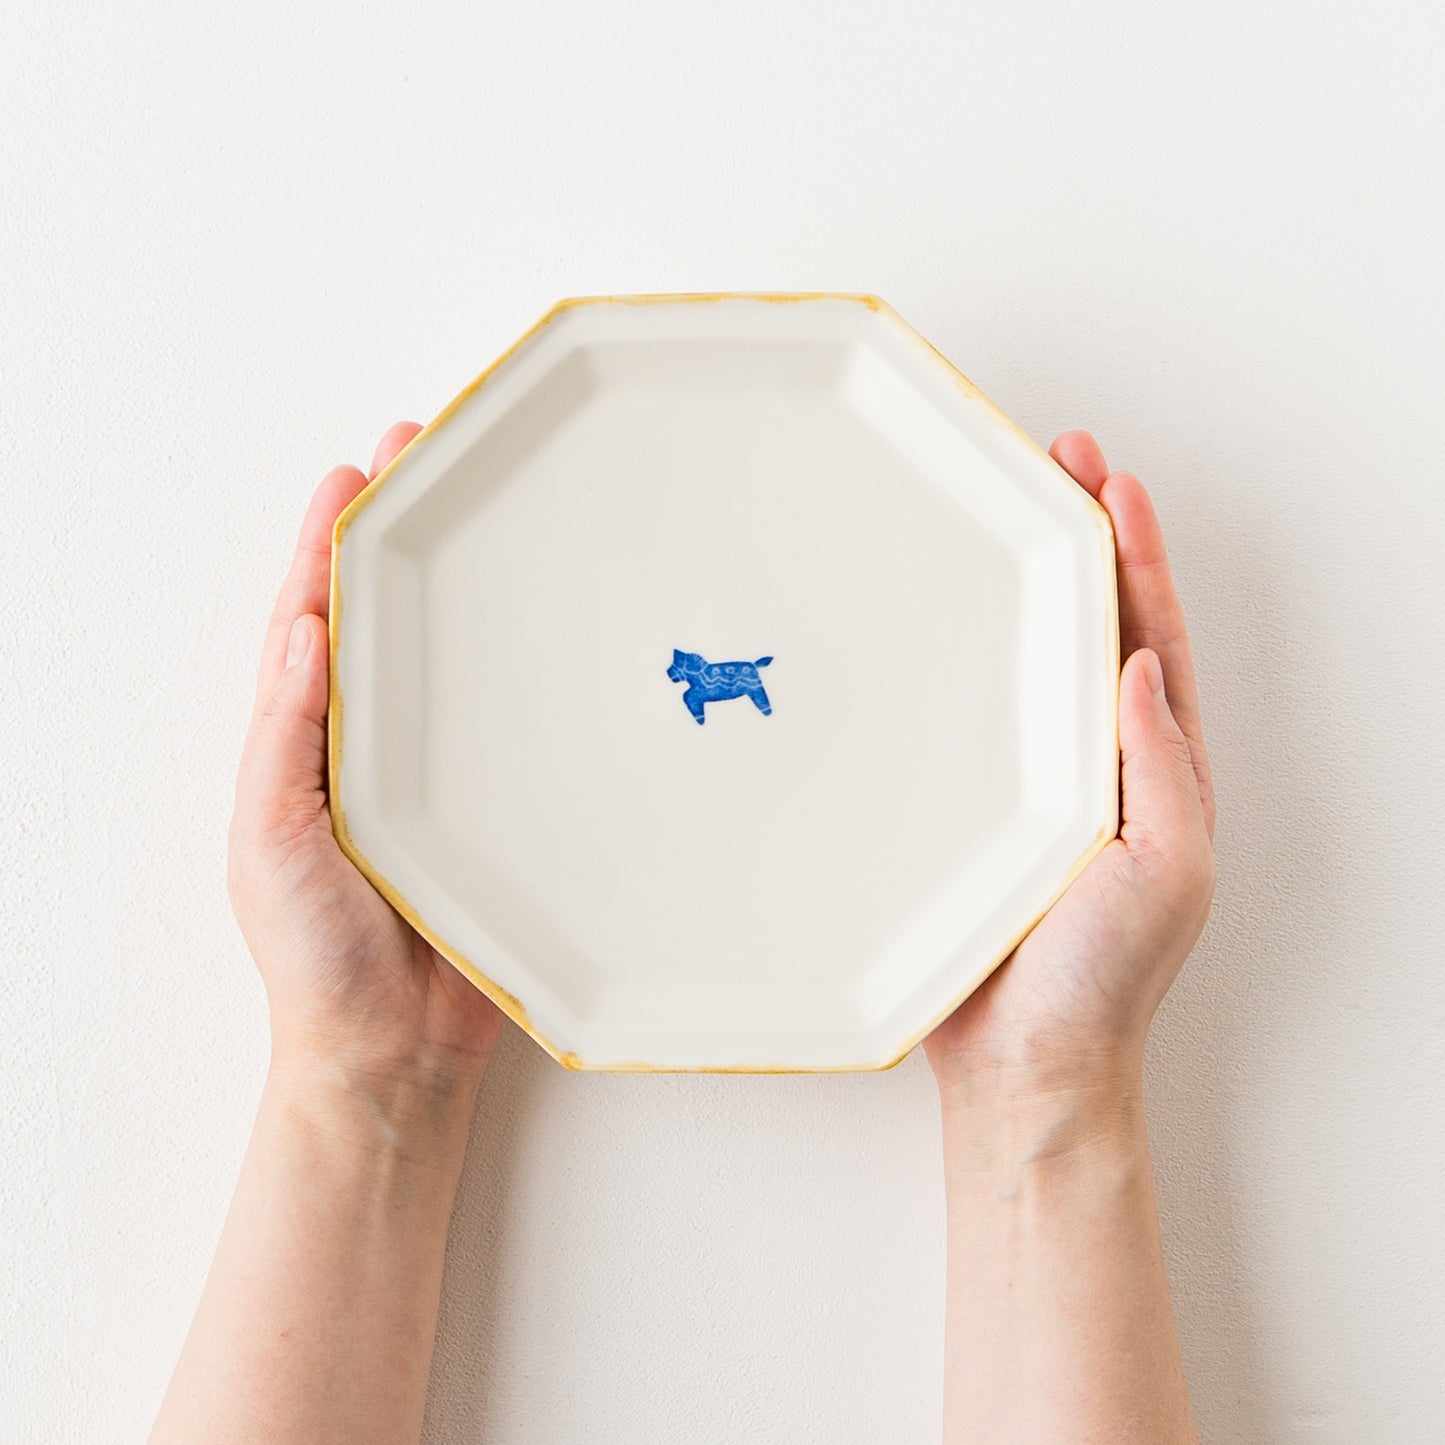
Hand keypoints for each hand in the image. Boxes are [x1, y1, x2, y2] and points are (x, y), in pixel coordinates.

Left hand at [227, 422, 503, 1099]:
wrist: (391, 1048)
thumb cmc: (315, 954)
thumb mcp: (268, 841)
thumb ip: (284, 741)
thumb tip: (303, 633)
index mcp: (303, 745)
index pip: (313, 622)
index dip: (328, 545)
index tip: (352, 474)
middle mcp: (368, 745)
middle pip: (383, 618)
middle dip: (398, 535)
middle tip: (426, 456)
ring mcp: (432, 770)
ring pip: (446, 657)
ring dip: (459, 584)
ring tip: (482, 512)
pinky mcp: (488, 802)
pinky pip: (502, 722)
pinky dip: (515, 669)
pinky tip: (540, 628)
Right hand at [924, 431, 1216, 1103]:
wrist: (1023, 1061)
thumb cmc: (1102, 980)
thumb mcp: (1167, 869)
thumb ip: (1161, 768)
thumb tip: (1147, 666)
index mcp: (1153, 768)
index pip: (1151, 637)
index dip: (1138, 557)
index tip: (1110, 484)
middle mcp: (1093, 761)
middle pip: (1091, 627)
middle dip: (1080, 540)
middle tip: (1052, 461)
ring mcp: (1029, 780)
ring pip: (1027, 660)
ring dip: (1020, 584)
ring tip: (1001, 509)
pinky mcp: (970, 804)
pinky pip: (966, 715)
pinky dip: (959, 659)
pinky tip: (935, 621)